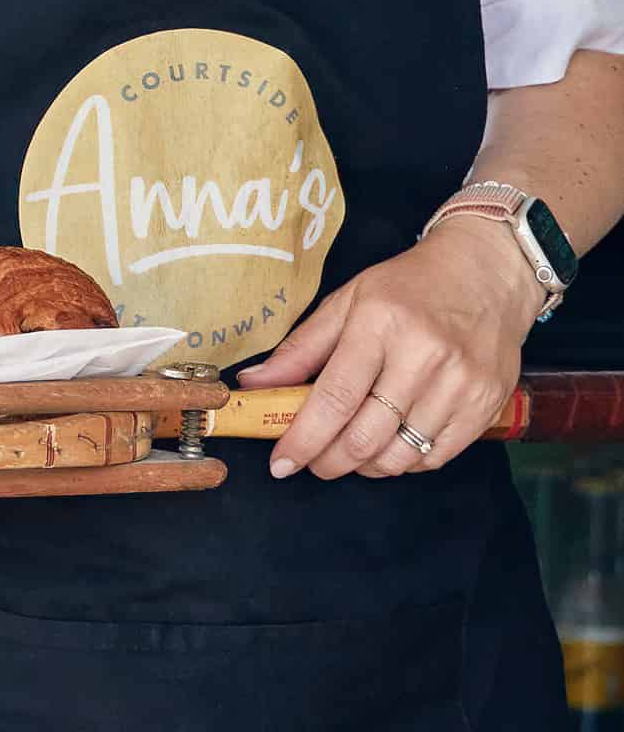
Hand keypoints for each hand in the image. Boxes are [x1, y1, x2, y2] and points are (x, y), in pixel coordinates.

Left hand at [237, 217, 545, 480]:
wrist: (487, 273)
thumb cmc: (409, 286)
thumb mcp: (349, 300)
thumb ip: (302, 348)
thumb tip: (253, 385)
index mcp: (380, 323)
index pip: (335, 398)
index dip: (304, 439)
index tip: (282, 463)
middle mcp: (423, 355)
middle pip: (365, 436)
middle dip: (330, 461)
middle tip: (315, 461)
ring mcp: (460, 383)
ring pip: (400, 455)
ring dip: (367, 466)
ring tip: (352, 452)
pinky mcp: (487, 404)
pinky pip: (436, 457)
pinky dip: (407, 463)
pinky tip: (392, 446)